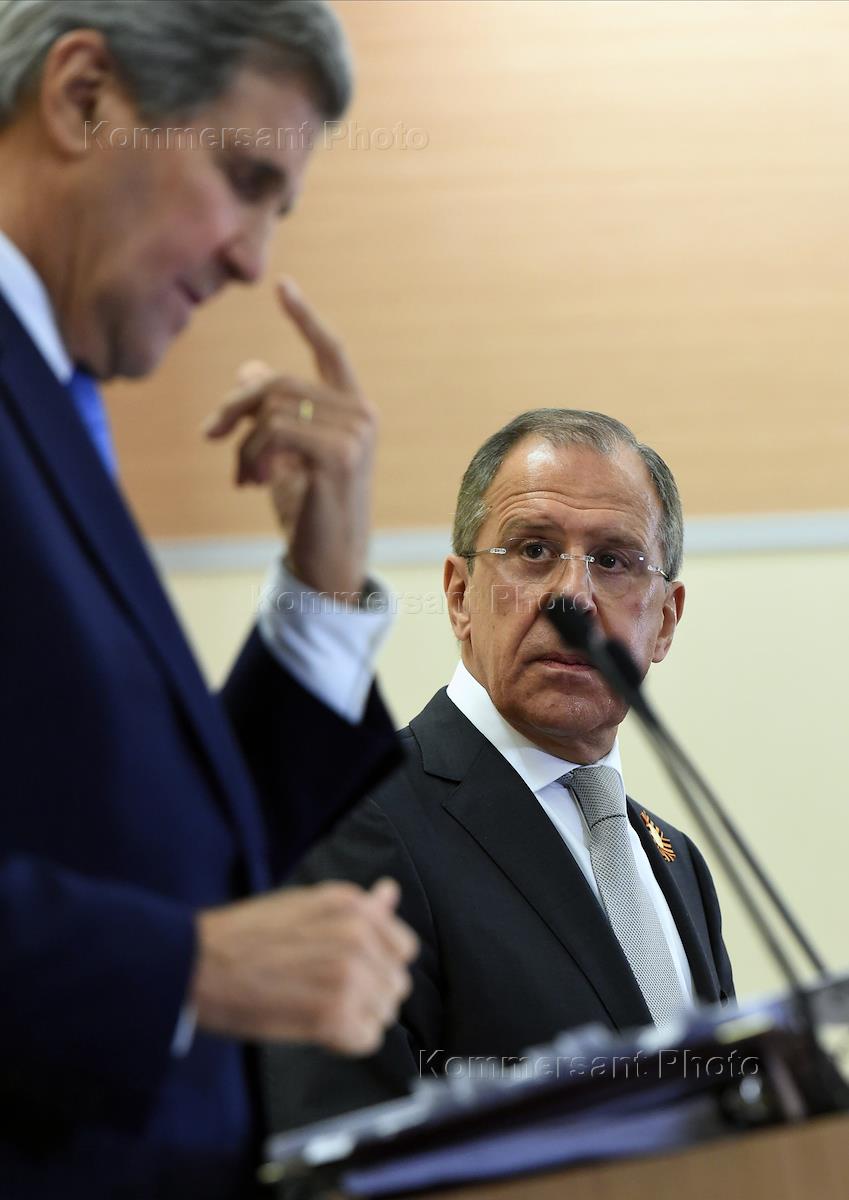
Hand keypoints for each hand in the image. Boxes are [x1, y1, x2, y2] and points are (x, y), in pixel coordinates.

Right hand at [191, 879, 417, 1054]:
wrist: (200, 964)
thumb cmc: (246, 934)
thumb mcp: (306, 905)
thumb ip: (357, 906)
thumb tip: (390, 892)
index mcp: (353, 907)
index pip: (403, 948)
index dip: (378, 964)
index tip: (350, 969)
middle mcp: (358, 937)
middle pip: (396, 984)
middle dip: (368, 994)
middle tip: (324, 993)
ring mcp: (348, 977)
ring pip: (384, 1014)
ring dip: (356, 1018)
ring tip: (316, 1008)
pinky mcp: (334, 1016)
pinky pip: (367, 1040)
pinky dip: (344, 1041)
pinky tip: (316, 1028)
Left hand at [203, 278, 377, 597]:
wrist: (330, 562)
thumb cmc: (309, 510)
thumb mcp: (284, 456)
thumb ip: (273, 414)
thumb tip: (250, 368)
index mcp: (353, 410)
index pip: (331, 351)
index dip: (305, 317)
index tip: (282, 285)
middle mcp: (361, 415)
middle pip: (279, 381)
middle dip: (234, 405)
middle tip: (209, 434)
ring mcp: (355, 434)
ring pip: (273, 407)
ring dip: (242, 442)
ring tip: (240, 475)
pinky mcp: (340, 456)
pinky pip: (275, 432)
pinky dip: (250, 456)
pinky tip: (251, 483)